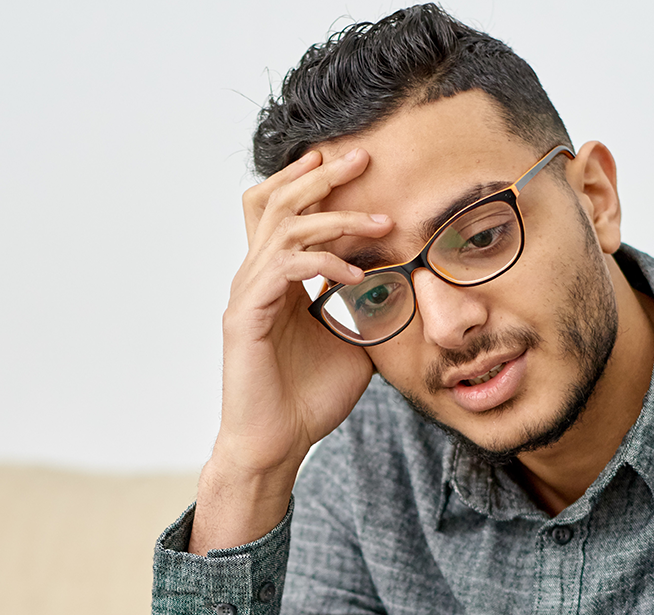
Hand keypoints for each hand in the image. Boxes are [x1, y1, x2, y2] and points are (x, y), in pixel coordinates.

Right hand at [191, 148, 392, 552]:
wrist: (276, 445)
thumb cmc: (310, 398)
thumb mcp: (355, 341)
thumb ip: (369, 306)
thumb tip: (407, 283)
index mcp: (275, 277)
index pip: (285, 210)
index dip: (312, 180)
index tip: (356, 163)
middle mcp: (255, 276)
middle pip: (277, 201)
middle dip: (320, 175)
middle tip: (362, 156)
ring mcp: (246, 294)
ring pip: (283, 227)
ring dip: (334, 217)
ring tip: (380, 220)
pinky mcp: (245, 317)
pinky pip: (282, 269)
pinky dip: (321, 262)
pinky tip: (355, 274)